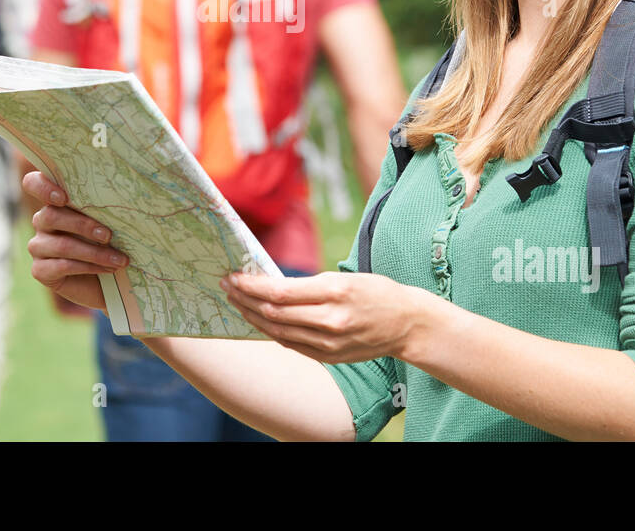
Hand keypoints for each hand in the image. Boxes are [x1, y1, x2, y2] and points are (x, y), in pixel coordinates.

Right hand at [23, 170, 128, 312]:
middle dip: (84, 225)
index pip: (33, 183)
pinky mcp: (40, 271)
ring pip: (62, 245)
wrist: (105, 281)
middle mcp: (42, 221)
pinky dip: (89, 267)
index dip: (43, 187)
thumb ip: (105, 209)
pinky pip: (62, 266)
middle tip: (109, 235)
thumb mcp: (108, 222)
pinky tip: (109, 269)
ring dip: (95, 253)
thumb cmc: (108, 243)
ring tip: (119, 259)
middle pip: (51, 216)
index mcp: (55, 202)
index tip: (64, 198)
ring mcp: (38, 246)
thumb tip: (125, 197)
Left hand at [220, 270, 431, 364]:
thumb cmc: (376, 291)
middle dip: (244, 299)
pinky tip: (258, 320)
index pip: (279, 291)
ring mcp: (329, 343)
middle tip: (226, 287)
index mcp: (334, 292)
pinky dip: (270, 331)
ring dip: (252, 316)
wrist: (407, 324)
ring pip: (277, 331)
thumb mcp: (345, 277)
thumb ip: (309, 284)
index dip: (251, 285)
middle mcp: (330, 320)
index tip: (233, 277)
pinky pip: (290, 344)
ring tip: (236, 302)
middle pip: (273, 312)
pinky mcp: (329, 356)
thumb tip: (270, 283)